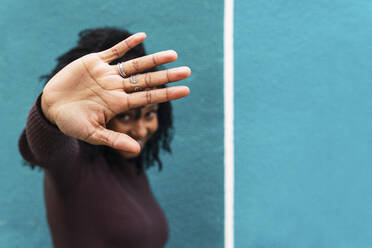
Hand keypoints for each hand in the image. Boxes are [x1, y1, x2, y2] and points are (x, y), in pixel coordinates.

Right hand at [41, 32, 190, 153]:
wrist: (51, 108)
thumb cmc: (71, 123)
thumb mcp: (92, 134)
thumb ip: (114, 139)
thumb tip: (137, 150)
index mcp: (118, 104)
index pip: (148, 97)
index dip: (167, 94)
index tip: (186, 90)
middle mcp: (117, 88)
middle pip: (147, 80)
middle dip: (167, 76)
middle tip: (188, 71)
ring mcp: (107, 74)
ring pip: (135, 65)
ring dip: (154, 59)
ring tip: (173, 54)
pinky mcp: (95, 62)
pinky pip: (114, 51)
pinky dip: (127, 44)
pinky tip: (142, 36)